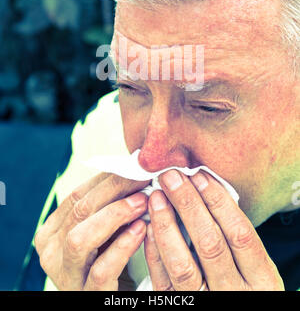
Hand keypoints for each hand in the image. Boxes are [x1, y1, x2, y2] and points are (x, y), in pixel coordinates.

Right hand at [35, 172, 148, 289]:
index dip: (108, 178)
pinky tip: (141, 230)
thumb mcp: (103, 232)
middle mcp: (51, 253)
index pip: (76, 195)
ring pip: (80, 239)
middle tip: (143, 180)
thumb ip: (109, 206)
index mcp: (52, 232)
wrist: (112, 300)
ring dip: (115, 215)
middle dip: (115, 190)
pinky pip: (101, 270)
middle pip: (80, 210)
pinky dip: (123, 246)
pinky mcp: (87, 296)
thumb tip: (133, 169)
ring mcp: (66, 277)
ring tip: (142, 202)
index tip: (135, 167)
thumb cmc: (111, 262)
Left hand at [144, 170, 283, 290]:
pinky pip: (163, 281)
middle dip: (188, 204)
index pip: (240, 233)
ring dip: (167, 224)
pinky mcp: (180, 308)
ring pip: (182, 264)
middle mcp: (234, 294)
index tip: (200, 175)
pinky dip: (155, 251)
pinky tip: (150, 226)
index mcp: (262, 280)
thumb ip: (235, 234)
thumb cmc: (245, 286)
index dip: (218, 201)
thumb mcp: (255, 267)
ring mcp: (206, 302)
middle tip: (172, 176)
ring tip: (157, 197)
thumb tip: (205, 185)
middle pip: (210, 244)